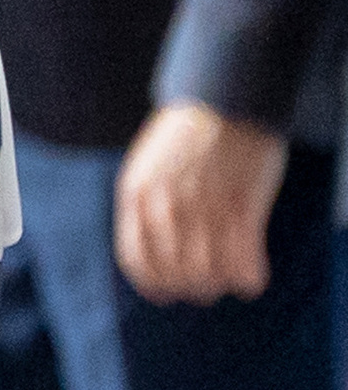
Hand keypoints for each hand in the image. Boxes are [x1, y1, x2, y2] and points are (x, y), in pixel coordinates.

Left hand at [113, 102, 287, 305]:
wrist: (224, 95)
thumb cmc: (188, 132)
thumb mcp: (148, 165)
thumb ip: (145, 206)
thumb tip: (148, 254)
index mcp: (137, 194)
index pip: (138, 261)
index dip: (154, 285)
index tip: (168, 294)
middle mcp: (166, 204)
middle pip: (175, 273)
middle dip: (192, 288)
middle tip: (207, 288)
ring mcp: (203, 204)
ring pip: (209, 273)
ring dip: (221, 284)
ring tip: (229, 281)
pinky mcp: (242, 203)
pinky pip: (243, 258)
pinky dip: (249, 276)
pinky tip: (252, 278)